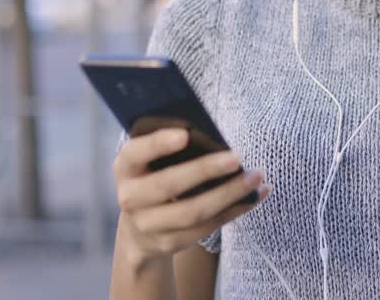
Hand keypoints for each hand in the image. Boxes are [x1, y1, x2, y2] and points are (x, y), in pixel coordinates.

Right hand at [113, 128, 267, 263]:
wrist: (138, 230)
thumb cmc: (153, 179)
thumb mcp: (149, 162)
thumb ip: (168, 148)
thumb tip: (211, 135)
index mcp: (125, 168)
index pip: (135, 153)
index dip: (158, 144)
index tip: (185, 135)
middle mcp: (130, 198)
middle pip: (169, 185)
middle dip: (205, 170)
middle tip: (236, 157)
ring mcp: (148, 225)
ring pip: (193, 211)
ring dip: (228, 194)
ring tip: (255, 177)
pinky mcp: (170, 243)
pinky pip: (207, 227)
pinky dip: (233, 211)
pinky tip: (253, 197)